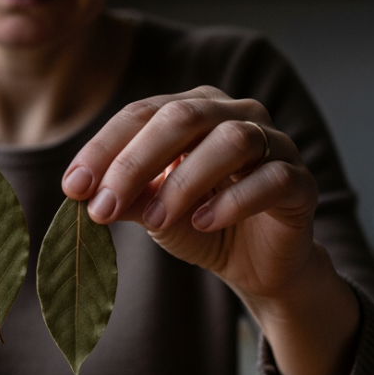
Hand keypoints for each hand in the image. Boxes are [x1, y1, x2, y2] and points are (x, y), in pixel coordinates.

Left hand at [61, 85, 315, 301]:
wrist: (256, 264)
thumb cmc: (200, 224)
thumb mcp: (153, 211)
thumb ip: (125, 197)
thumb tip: (83, 193)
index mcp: (194, 109)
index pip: (142, 114)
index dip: (104, 148)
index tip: (72, 187)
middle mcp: (236, 114)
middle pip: (184, 116)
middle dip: (135, 161)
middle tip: (103, 206)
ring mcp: (275, 144)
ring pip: (232, 141)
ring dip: (184, 181)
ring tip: (154, 220)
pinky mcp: (301, 182)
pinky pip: (272, 178)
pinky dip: (233, 200)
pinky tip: (203, 223)